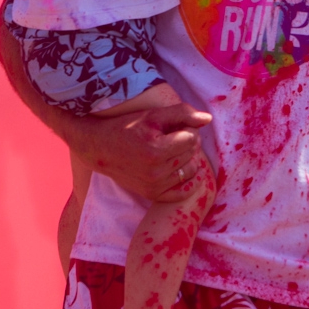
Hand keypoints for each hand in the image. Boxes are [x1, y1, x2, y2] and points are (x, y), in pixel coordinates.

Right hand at [76, 102, 211, 202]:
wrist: (99, 148)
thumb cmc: (127, 127)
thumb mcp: (153, 115)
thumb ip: (182, 113)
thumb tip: (208, 119)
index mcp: (156, 150)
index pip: (192, 138)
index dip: (187, 129)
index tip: (175, 126)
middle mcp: (155, 172)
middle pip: (192, 154)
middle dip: (188, 142)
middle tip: (173, 136)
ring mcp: (154, 186)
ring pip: (190, 170)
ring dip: (188, 159)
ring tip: (174, 150)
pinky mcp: (151, 194)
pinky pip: (182, 193)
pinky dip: (189, 182)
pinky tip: (184, 170)